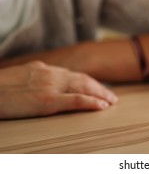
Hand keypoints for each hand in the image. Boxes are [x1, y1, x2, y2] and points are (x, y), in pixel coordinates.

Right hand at [0, 61, 117, 118]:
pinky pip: (75, 100)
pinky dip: (91, 102)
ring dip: (100, 94)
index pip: (74, 74)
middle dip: (100, 88)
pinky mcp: (47, 100)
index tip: (99, 88)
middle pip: (83, 79)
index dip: (89, 82)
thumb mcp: (22, 76)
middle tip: (112, 96)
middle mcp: (51, 74)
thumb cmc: (0, 86)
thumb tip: (46, 79)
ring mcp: (50, 86)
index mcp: (45, 69)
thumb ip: (38, 76)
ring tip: (111, 101)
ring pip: (83, 87)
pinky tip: (101, 106)